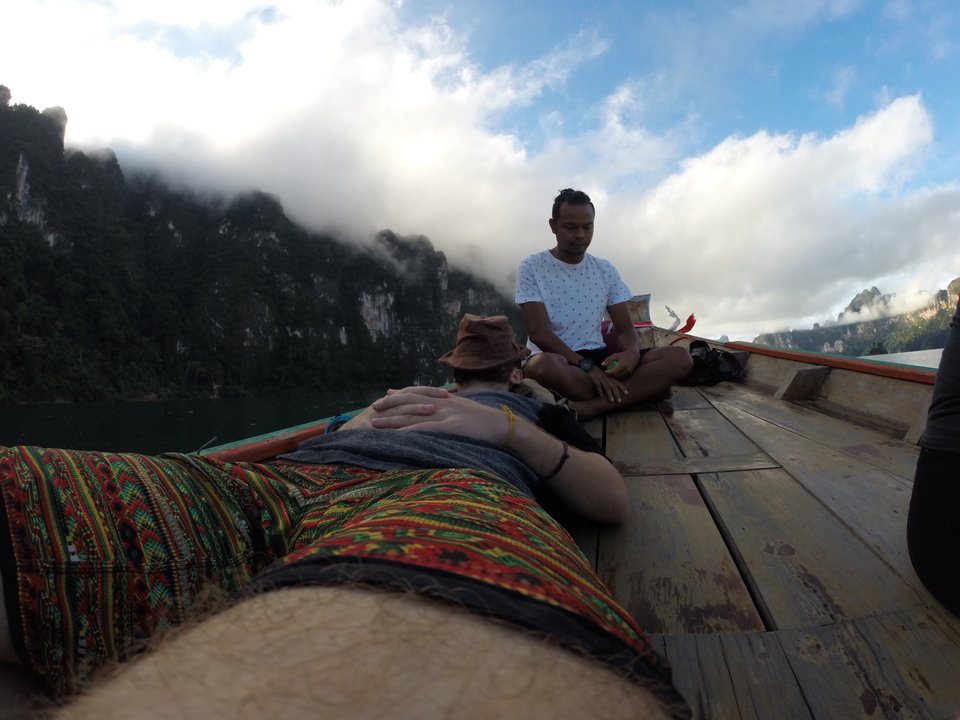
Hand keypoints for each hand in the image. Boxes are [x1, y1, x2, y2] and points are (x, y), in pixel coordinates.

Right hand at [340, 386, 445, 429]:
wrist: (342, 441)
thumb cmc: (369, 432)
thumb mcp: (386, 419)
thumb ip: (401, 412)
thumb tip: (424, 409)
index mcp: (388, 403)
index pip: (411, 392)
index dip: (428, 391)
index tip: (446, 392)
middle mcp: (382, 406)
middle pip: (407, 397)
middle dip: (427, 396)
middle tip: (446, 396)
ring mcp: (374, 418)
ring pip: (397, 411)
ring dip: (415, 409)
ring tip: (432, 409)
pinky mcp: (368, 431)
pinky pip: (385, 430)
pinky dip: (398, 430)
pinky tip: (411, 432)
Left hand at [360, 386, 512, 444]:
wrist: (501, 425)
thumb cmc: (482, 420)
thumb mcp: (461, 407)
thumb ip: (443, 405)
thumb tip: (429, 405)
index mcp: (444, 398)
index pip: (415, 393)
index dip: (397, 396)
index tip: (382, 399)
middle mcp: (441, 403)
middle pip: (408, 401)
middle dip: (389, 405)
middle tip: (371, 408)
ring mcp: (444, 414)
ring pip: (412, 415)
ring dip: (391, 420)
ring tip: (374, 423)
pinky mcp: (449, 426)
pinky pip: (424, 429)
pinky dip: (408, 432)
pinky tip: (395, 437)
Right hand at [585, 365, 628, 403]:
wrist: (588, 367)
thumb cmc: (597, 373)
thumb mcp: (605, 376)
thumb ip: (609, 382)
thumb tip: (614, 390)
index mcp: (609, 377)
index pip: (617, 383)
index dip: (622, 388)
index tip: (627, 393)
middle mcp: (606, 378)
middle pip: (613, 386)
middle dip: (617, 394)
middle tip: (619, 401)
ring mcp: (600, 378)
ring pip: (607, 387)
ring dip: (610, 394)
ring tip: (612, 400)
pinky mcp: (594, 378)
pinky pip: (598, 385)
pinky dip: (600, 390)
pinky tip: (601, 396)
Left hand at [602, 347, 640, 379]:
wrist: (634, 355)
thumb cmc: (623, 355)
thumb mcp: (615, 355)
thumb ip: (608, 359)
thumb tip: (602, 365)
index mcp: (622, 365)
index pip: (614, 372)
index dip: (608, 373)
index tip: (605, 371)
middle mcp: (626, 370)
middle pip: (616, 376)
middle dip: (611, 375)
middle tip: (607, 373)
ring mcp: (629, 372)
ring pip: (620, 378)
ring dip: (615, 377)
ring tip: (611, 373)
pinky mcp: (630, 373)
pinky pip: (623, 377)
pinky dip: (619, 376)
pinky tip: (616, 374)